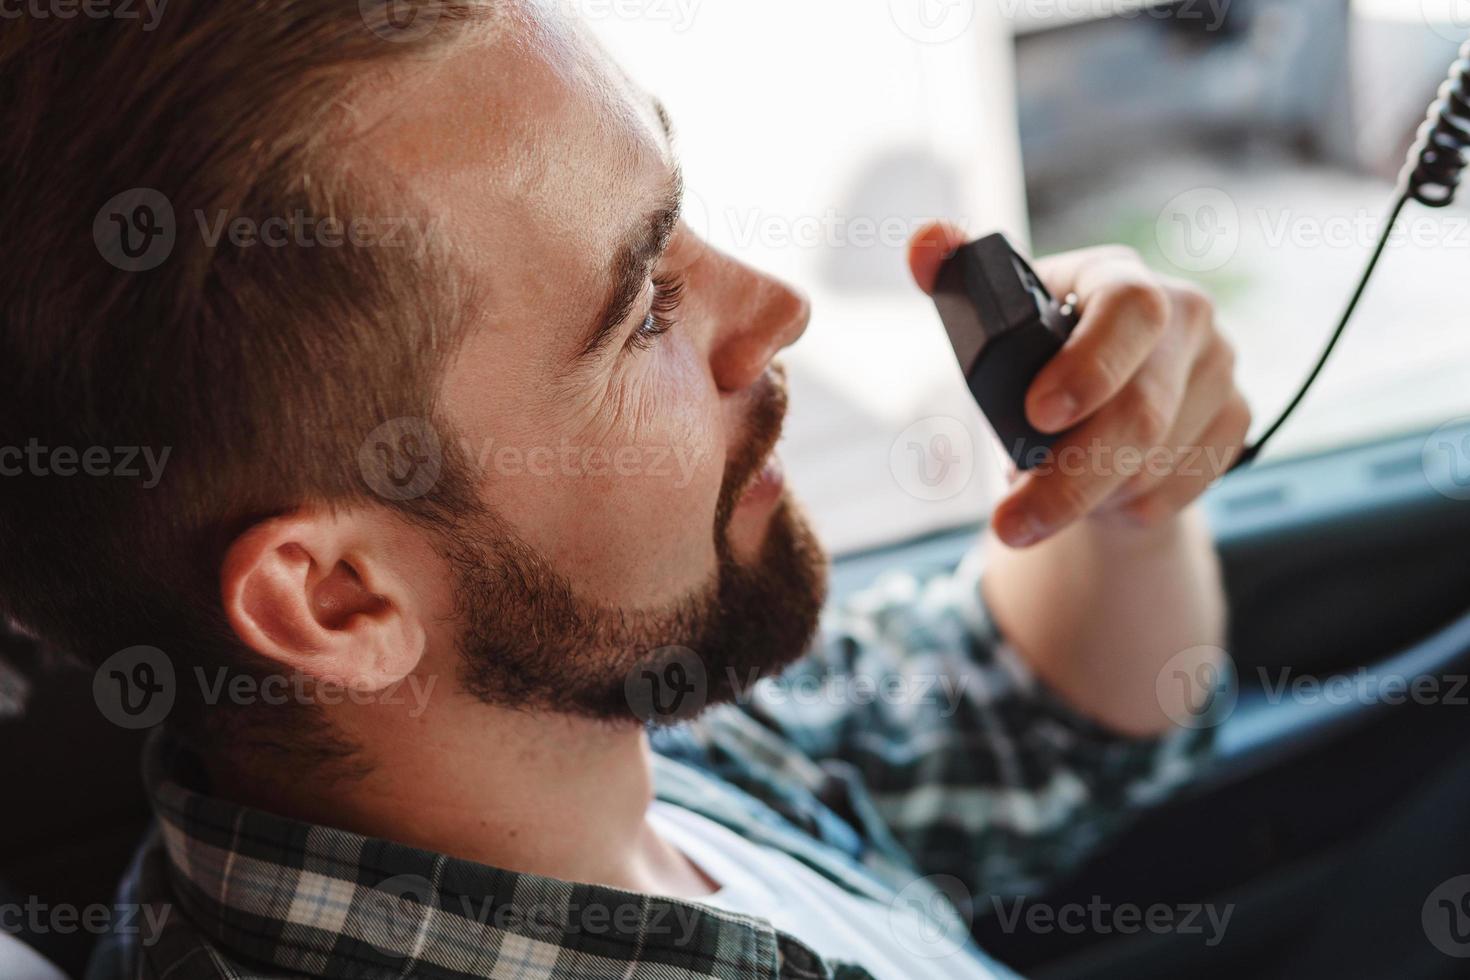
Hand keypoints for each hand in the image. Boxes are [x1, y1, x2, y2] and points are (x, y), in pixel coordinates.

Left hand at [909, 223, 1250, 548]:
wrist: (1097, 406)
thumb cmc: (1036, 355)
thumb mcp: (995, 318)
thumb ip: (956, 277)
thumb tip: (922, 246)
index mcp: (1120, 277)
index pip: (1129, 309)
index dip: (1089, 366)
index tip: (1037, 416)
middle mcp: (1186, 315)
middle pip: (1141, 411)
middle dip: (1070, 478)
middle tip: (1011, 524)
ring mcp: (1218, 369)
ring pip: (1154, 463)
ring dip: (1089, 496)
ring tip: (1043, 493)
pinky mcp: (1235, 421)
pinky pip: (1176, 492)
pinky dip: (1122, 509)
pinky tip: (1097, 496)